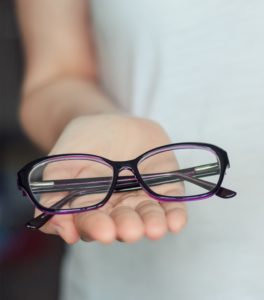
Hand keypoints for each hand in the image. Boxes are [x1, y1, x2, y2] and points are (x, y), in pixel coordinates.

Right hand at [36, 114, 186, 243]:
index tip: (102, 231)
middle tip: (130, 230)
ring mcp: (142, 197)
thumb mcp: (59, 164)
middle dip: (127, 227)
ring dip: (152, 224)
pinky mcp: (164, 186)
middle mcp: (118, 207)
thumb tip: (62, 230)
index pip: (93, 223)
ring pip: (149, 216)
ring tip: (154, 228)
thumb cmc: (81, 144)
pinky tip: (175, 221)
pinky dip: (174, 214)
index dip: (97, 227)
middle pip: (123, 222)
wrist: (107, 121)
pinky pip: (171, 203)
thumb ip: (54, 196)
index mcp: (92, 206)